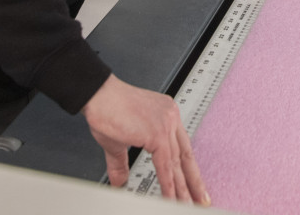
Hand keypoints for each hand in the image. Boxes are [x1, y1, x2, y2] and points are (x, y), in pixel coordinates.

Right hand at [82, 74, 209, 204]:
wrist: (97, 95)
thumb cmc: (107, 108)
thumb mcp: (118, 142)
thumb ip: (122, 165)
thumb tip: (121, 183)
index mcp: (166, 114)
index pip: (181, 146)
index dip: (188, 167)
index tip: (193, 182)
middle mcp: (170, 117)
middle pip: (186, 155)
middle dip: (194, 181)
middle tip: (202, 199)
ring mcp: (166, 124)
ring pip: (178, 163)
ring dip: (183, 188)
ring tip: (187, 205)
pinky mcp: (157, 133)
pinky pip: (165, 165)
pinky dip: (168, 184)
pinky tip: (170, 197)